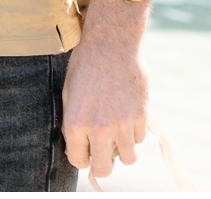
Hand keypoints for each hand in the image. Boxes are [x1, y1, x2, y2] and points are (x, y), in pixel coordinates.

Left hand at [62, 17, 148, 181]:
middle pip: (104, 169)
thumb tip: (77, 145)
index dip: (81, 157)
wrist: (113, 41)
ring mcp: (123, 122)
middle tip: (102, 151)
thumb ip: (72, 124)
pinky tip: (127, 116)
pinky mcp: (141, 113)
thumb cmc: (86, 64)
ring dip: (121, 150)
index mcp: (76, 123)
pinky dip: (134, 133)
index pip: (79, 161)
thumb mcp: (68, 94)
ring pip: (128, 158)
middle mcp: (100, 127)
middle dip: (101, 163)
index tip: (85, 149)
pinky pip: (139, 138)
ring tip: (117, 135)